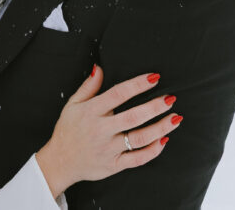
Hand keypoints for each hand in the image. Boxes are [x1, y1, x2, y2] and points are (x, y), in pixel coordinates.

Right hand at [35, 67, 182, 197]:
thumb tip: (100, 68)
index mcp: (91, 112)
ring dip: (160, 128)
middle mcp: (101, 130)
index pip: (118, 94)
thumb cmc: (68, 130)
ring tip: (175, 118)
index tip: (154, 78)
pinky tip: (164, 140)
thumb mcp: (72, 104)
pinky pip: (137, 159)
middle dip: (154, 107)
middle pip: (133, 117)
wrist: (60, 162)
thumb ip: (88, 87)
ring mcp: (108, 149)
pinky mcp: (114, 165)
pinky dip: (153, 151)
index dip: (137, 85)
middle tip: (170, 99)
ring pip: (139, 138)